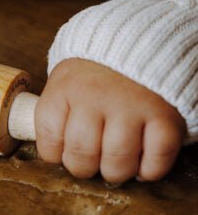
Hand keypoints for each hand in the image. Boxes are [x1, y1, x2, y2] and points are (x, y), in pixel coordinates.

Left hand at [35, 58, 185, 182]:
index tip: (64, 151)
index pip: (49, 139)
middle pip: (82, 155)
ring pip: (117, 163)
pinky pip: (156, 161)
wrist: (139, 42)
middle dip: (84, 168)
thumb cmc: (96, 73)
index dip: (55, 154)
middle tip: (92, 161)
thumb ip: (58, 114)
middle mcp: (96, 97)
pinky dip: (149, 170)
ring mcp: (132, 106)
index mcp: (65, 88)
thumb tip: (53, 154)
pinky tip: (143, 162)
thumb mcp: (66, 81)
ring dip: (116, 172)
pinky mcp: (164, 116)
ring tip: (117, 161)